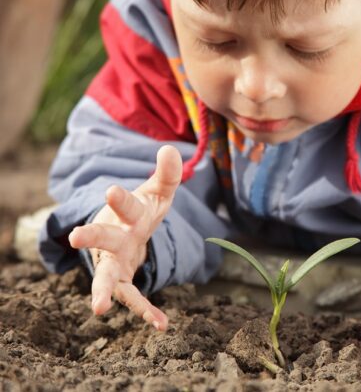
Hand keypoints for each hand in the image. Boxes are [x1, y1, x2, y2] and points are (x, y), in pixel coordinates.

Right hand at [68, 145, 182, 330]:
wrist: (127, 231)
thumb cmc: (142, 210)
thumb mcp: (158, 193)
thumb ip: (167, 175)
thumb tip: (170, 149)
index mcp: (126, 213)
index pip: (126, 205)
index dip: (119, 199)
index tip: (111, 191)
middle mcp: (114, 237)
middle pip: (103, 236)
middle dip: (91, 235)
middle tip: (77, 236)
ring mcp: (115, 260)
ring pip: (105, 276)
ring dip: (101, 290)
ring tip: (97, 309)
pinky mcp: (121, 279)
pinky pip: (132, 297)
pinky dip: (145, 311)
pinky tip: (161, 324)